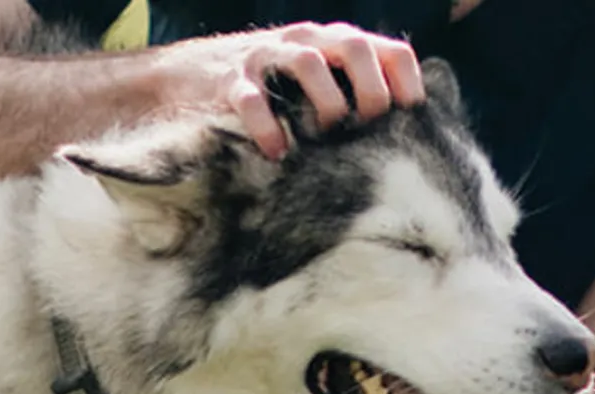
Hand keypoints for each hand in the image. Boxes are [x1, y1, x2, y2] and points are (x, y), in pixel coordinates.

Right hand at [157, 22, 425, 159]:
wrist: (185, 76)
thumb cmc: (265, 91)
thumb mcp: (314, 83)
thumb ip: (352, 96)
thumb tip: (400, 142)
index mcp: (334, 43)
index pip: (389, 50)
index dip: (407, 84)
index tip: (410, 123)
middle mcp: (304, 41)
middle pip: (353, 46)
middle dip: (370, 90)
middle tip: (368, 128)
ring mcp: (266, 56)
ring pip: (308, 63)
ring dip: (327, 103)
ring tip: (325, 136)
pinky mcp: (229, 80)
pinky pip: (252, 99)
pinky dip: (268, 127)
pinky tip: (277, 152)